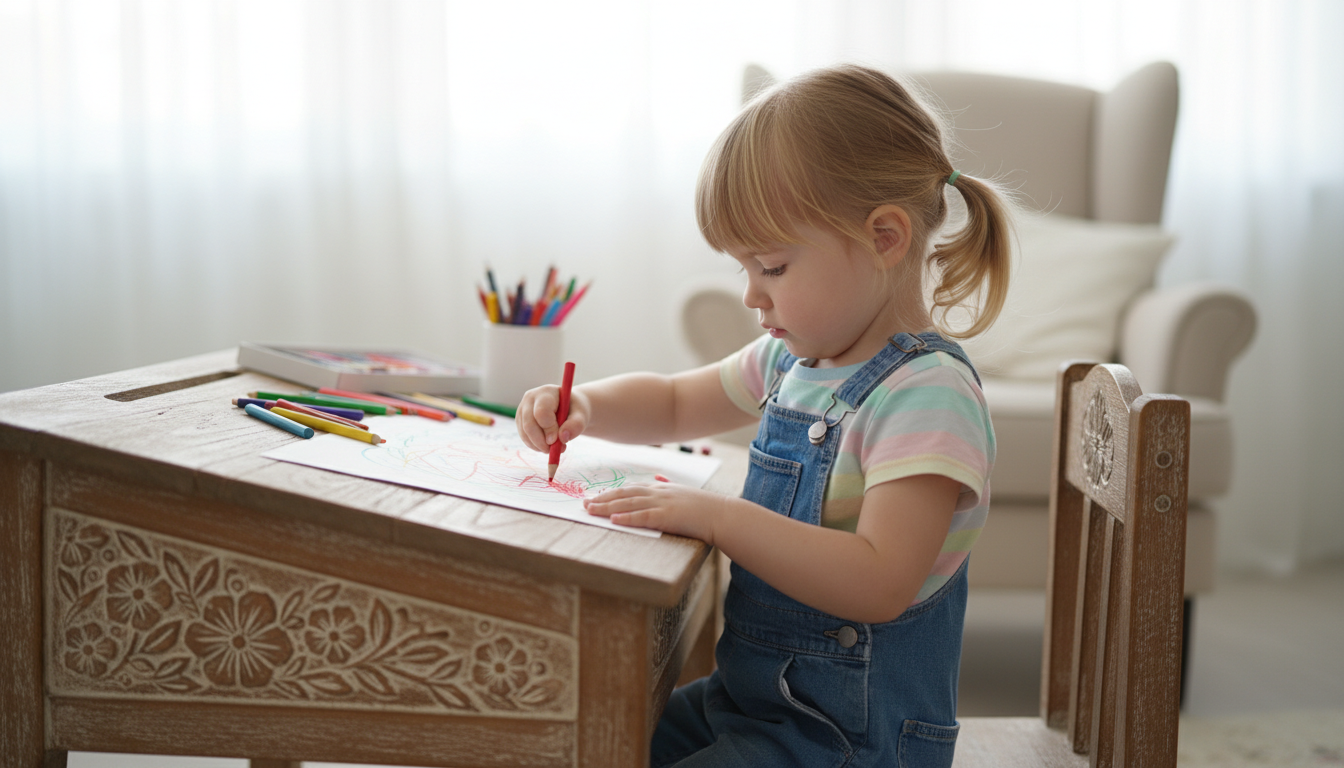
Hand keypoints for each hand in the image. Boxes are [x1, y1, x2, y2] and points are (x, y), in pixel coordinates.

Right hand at [516, 385, 589, 453]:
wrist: (568, 408)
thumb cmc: (575, 410)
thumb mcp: (581, 415)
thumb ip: (576, 425)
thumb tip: (563, 438)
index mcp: (546, 392)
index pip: (542, 412)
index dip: (549, 429)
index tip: (559, 441)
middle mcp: (530, 398)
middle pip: (529, 424)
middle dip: (541, 442)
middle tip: (555, 450)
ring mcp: (522, 409)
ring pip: (525, 433)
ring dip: (539, 446)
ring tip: (555, 448)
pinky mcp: (520, 421)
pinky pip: (524, 437)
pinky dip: (535, 446)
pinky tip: (547, 446)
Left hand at [583, 480, 725, 542]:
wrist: (722, 515)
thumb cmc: (705, 508)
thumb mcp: (684, 492)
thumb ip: (669, 485)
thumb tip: (658, 478)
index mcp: (662, 488)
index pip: (632, 488)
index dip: (612, 492)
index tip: (597, 495)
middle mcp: (659, 492)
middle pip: (625, 494)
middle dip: (603, 498)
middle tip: (585, 502)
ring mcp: (663, 503)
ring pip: (629, 504)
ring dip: (607, 507)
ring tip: (590, 510)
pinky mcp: (668, 517)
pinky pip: (643, 517)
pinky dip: (627, 518)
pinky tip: (613, 520)